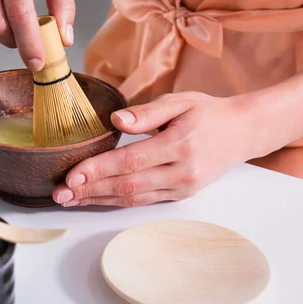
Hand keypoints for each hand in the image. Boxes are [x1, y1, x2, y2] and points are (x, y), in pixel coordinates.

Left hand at [52, 92, 253, 206]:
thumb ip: (147, 113)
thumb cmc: (208, 112)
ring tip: (70, 200)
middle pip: (127, 186)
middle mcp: (181, 173)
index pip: (130, 162)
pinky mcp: (180, 195)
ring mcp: (181, 188)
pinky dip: (116, 202)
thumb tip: (115, 120)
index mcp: (180, 145)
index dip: (98, 170)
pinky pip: (143, 201)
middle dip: (89, 191)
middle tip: (59, 194)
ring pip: (132, 199)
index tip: (71, 176)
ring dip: (98, 200)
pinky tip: (96, 199)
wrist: (243, 132)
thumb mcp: (180, 101)